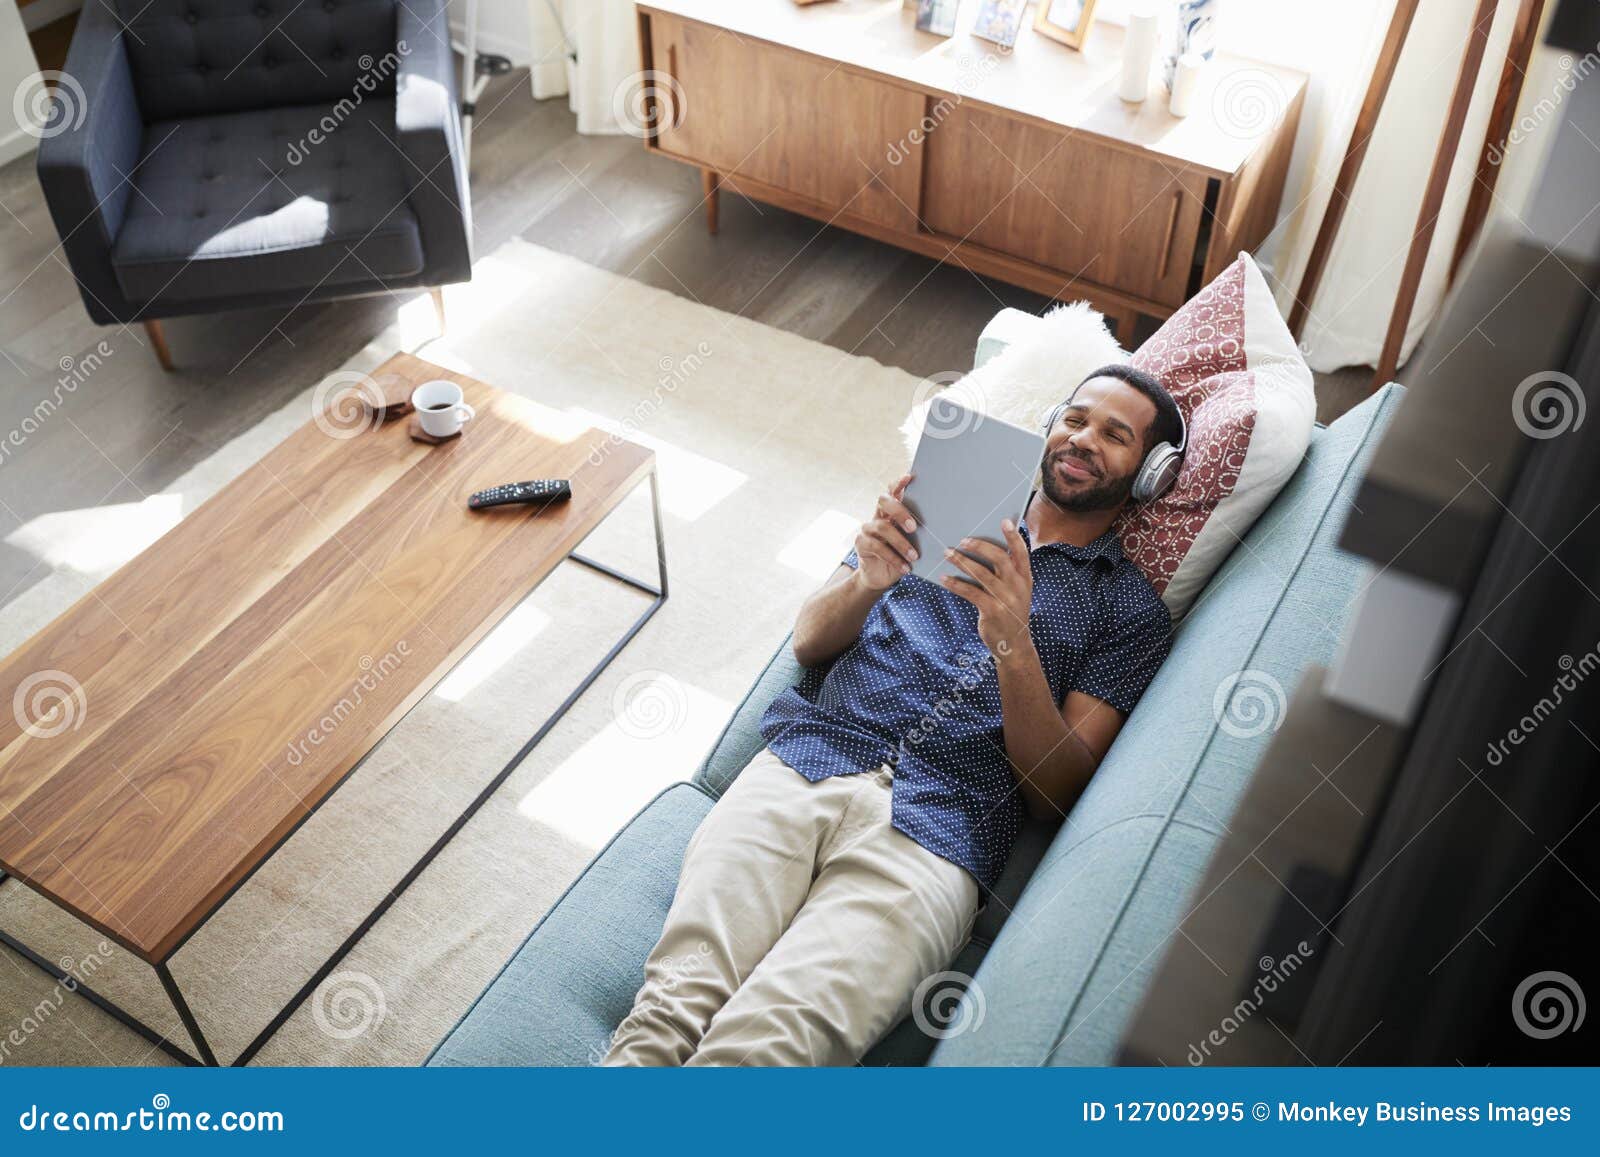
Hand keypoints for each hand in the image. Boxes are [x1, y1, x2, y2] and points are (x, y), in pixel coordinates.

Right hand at [853, 473, 918, 592]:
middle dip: (900, 511)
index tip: (909, 477)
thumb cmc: (902, 556)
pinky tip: (905, 568)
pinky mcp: (861, 543)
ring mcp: (868, 528)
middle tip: (914, 527)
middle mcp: (878, 515)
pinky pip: (877, 547)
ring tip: (914, 556)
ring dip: (901, 543)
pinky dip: (894, 558)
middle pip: (884, 501)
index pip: (892, 491)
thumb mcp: (913, 543)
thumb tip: (943, 523)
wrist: (881, 577)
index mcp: (892, 512)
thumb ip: (918, 531)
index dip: (898, 483)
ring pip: (882, 527)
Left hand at [940, 520, 1033, 659]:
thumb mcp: (1017, 591)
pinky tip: (944, 578)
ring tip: (947, 553)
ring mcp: (1006, 599)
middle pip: (1000, 558)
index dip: (1014, 536)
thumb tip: (987, 549)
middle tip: (963, 540)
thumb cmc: (1010, 612)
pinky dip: (956, 584)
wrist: (1013, 644)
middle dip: (980, 546)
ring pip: (982, 574)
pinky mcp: (992, 611)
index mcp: (1025, 578)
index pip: (1022, 552)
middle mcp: (1018, 586)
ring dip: (962, 561)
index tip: (1005, 521)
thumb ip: (1009, 573)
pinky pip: (971, 592)